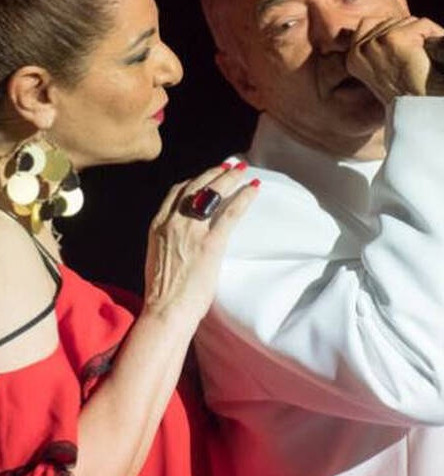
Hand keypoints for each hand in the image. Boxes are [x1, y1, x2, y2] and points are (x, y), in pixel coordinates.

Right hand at [142, 163, 257, 320]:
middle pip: (196, 186)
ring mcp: (192, 231)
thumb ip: (169, 241)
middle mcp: (173, 223)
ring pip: (213, 193)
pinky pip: (231, 212)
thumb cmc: (164, 293)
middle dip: (214, 173)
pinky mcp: (211, 243)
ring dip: (229, 178)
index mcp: (158, 226)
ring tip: (242, 170)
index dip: (194, 180)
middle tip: (229, 165)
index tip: (206, 175)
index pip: (177, 192)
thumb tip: (183, 238)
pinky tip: (254, 188)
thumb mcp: (159, 257)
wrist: (165, 310)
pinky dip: (244, 197)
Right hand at [345, 16, 443, 104]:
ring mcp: (378, 42)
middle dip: (411, 35)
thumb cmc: (408, 101)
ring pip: (408, 21)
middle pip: (392, 21)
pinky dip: (437, 35)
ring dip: (424, 36)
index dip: (394, 33)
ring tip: (427, 59)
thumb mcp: (383, 75)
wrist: (420, 116)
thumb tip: (389, 28)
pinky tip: (436, 56)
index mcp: (353, 58)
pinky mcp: (397, 39)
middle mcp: (361, 49)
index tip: (406, 52)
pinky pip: (423, 25)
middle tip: (421, 58)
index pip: (369, 24)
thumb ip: (379, 52)